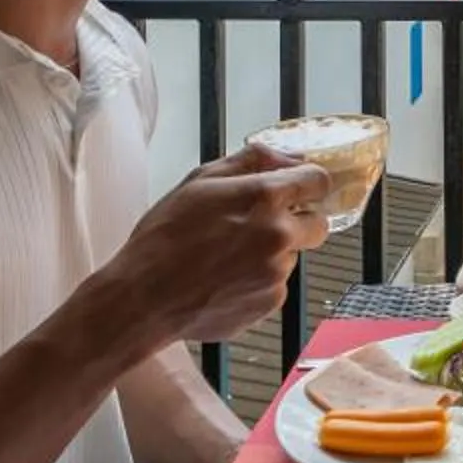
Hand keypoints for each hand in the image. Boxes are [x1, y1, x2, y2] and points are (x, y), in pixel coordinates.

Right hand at [100, 146, 332, 349]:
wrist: (143, 298)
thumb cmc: (165, 236)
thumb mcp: (200, 181)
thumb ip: (251, 161)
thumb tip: (289, 158)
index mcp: (264, 198)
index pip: (319, 181)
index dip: (309, 183)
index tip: (298, 188)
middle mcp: (279, 236)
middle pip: (318, 224)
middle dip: (298, 221)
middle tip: (261, 225)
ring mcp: (277, 273)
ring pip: (291, 256)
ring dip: (272, 253)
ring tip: (227, 257)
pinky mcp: (269, 304)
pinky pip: (275, 285)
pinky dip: (258, 281)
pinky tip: (224, 280)